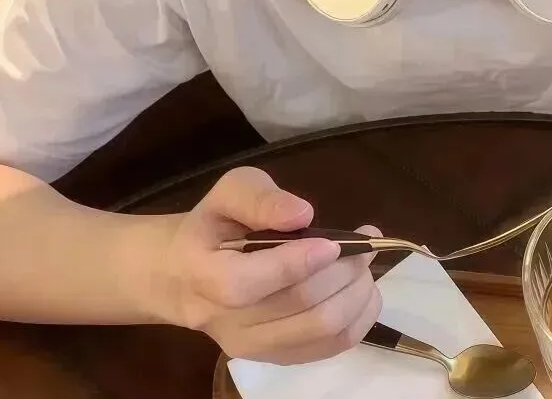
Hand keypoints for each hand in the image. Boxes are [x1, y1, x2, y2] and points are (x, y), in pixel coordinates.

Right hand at [153, 166, 381, 362]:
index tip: (332, 242)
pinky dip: (358, 316)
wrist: (187, 276)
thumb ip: (260, 199)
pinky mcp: (277, 358)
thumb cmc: (214, 226)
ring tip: (363, 263)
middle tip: (364, 243)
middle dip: (343, 271)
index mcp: (203, 275)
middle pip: (299, 306)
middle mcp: (227, 322)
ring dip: (357, 293)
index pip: (246, 284)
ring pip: (322, 330)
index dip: (296, 263)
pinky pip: (330, 347)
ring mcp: (253, 348)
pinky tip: (361, 288)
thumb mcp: (229, 192)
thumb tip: (301, 214)